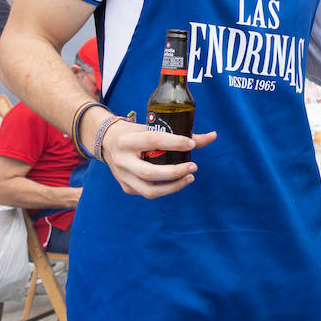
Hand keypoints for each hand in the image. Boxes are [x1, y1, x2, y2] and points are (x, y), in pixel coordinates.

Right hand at [99, 118, 216, 199]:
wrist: (108, 142)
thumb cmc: (136, 133)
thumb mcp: (152, 128)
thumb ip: (181, 134)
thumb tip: (212, 136)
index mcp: (127, 140)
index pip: (153, 141)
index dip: (175, 143)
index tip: (192, 145)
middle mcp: (122, 160)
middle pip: (150, 172)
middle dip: (175, 172)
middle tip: (194, 166)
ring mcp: (122, 176)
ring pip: (149, 190)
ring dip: (173, 187)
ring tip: (190, 177)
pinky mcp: (125, 186)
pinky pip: (148, 193)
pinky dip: (166, 189)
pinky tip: (177, 182)